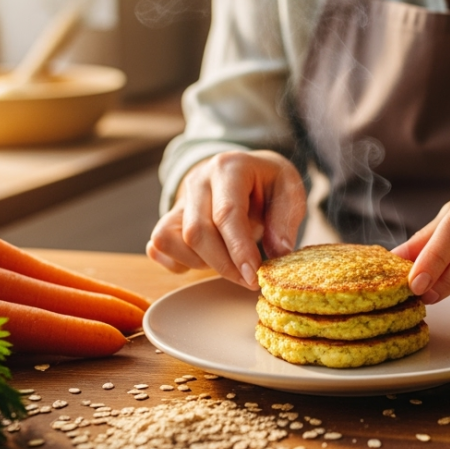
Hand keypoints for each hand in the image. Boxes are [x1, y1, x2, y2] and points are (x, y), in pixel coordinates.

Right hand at [147, 150, 305, 289]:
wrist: (246, 171)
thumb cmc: (268, 183)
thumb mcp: (289, 190)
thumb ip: (285, 220)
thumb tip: (279, 253)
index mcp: (229, 168)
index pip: (226, 212)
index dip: (238, 248)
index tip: (253, 276)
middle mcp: (197, 181)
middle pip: (196, 232)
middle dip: (224, 265)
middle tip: (250, 280)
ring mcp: (178, 200)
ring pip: (172, 241)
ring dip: (203, 263)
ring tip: (231, 260)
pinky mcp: (167, 218)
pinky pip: (160, 247)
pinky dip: (181, 263)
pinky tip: (208, 259)